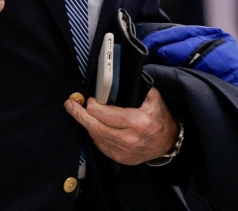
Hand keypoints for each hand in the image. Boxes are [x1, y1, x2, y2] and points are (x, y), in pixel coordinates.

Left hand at [64, 88, 178, 165]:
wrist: (167, 143)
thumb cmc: (159, 119)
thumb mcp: (154, 99)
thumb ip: (138, 88)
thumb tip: (118, 79)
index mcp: (137, 123)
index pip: (106, 115)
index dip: (94, 107)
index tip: (90, 100)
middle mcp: (128, 139)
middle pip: (96, 127)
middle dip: (79, 114)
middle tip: (70, 104)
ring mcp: (123, 151)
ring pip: (96, 136)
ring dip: (85, 123)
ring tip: (77, 112)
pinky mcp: (119, 158)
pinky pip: (100, 145)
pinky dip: (94, 133)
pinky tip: (91, 125)